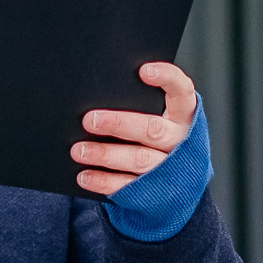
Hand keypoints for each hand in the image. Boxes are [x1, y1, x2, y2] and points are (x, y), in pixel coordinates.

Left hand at [73, 61, 196, 195]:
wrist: (178, 182)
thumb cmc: (160, 137)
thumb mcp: (162, 118)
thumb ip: (141, 105)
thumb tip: (100, 93)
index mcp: (184, 116)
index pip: (182, 91)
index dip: (167, 79)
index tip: (144, 71)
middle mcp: (180, 140)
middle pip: (152, 129)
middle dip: (119, 124)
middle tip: (89, 120)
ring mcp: (169, 168)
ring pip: (138, 159)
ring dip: (105, 154)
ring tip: (78, 150)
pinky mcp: (154, 191)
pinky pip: (127, 186)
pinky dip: (103, 181)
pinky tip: (84, 176)